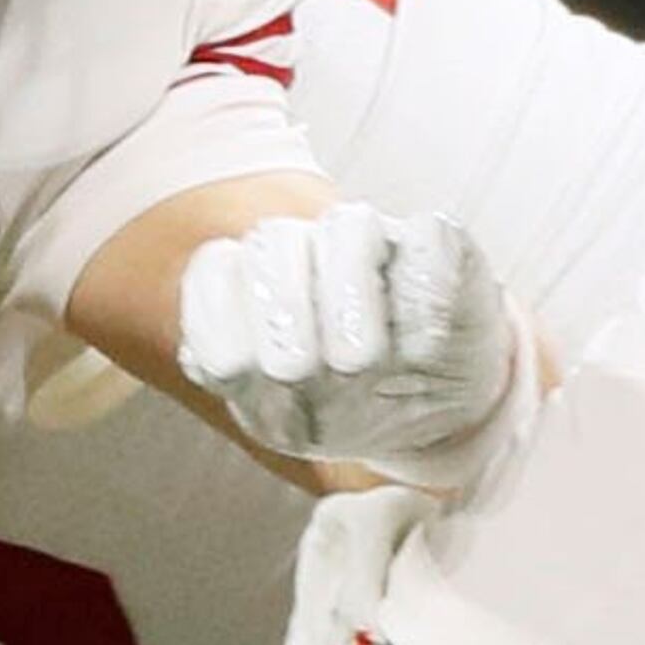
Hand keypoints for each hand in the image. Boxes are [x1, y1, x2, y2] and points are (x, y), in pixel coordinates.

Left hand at [174, 205, 533, 492]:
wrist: (433, 418)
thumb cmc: (342, 408)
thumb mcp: (279, 414)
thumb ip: (232, 374)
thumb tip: (204, 354)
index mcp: (254, 284)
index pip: (214, 268)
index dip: (219, 319)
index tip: (241, 372)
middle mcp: (309, 249)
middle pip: (272, 240)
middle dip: (282, 315)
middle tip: (297, 371)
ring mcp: (378, 239)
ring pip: (348, 226)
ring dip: (347, 302)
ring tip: (359, 363)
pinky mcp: (440, 243)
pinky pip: (426, 241)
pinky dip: (421, 300)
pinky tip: (419, 349)